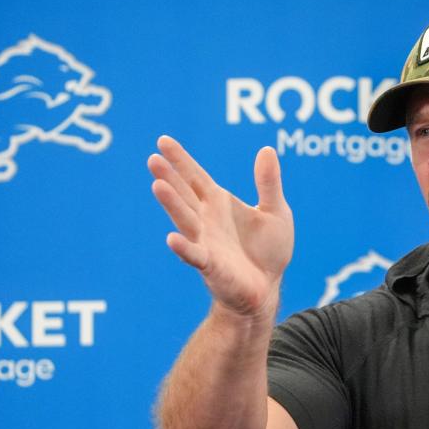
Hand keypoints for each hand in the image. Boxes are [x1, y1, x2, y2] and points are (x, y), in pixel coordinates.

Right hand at [148, 136, 293, 317]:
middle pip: (184, 194)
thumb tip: (267, 149)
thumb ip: (269, 183)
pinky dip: (184, 248)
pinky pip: (195, 255)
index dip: (180, 159)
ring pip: (185, 220)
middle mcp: (206, 220)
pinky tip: (172, 239)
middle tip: (153, 159)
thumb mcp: (276, 212)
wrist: (268, 288)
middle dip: (169, 177)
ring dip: (172, 204)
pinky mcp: (211, 266)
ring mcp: (206, 242)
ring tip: (158, 185)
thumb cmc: (268, 251)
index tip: (163, 141)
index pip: (195, 177)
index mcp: (219, 203)